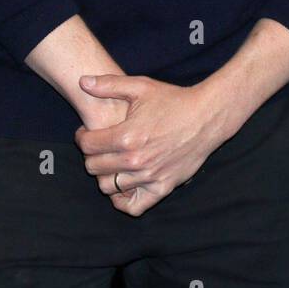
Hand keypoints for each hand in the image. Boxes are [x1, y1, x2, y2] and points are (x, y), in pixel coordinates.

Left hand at [74, 74, 231, 215]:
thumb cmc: (173, 100)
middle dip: (90, 156)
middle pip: (93, 167)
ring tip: (110, 163)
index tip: (86, 133)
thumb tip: (82, 81)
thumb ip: (109, 85)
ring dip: (104, 175)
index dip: (81, 138)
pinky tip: (123, 185)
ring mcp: (149, 177)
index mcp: (127, 136)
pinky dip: (123, 200)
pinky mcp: (163, 188)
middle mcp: (136, 160)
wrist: (207, 117)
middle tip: (98, 147)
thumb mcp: (141, 86)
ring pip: (108, 187)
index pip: (87, 146)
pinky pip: (134, 207)